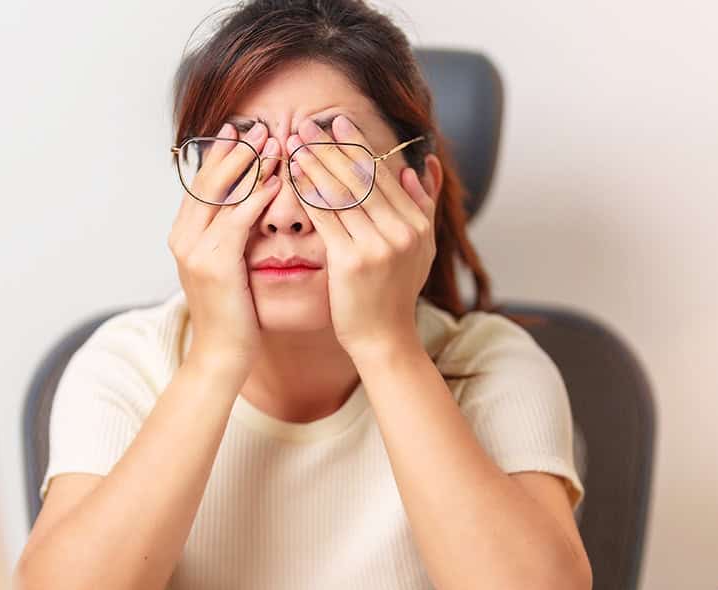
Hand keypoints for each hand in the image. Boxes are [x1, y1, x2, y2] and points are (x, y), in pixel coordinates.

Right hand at [167, 122, 281, 378]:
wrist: (221, 356)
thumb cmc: (233, 315)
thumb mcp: (226, 268)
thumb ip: (229, 236)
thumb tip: (248, 206)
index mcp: (183, 235)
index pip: (202, 183)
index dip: (221, 154)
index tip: (239, 129)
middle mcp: (183, 237)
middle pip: (208, 180)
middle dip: (234, 150)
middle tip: (258, 124)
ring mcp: (195, 250)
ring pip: (222, 195)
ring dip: (249, 165)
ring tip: (272, 141)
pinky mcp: (214, 264)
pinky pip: (238, 221)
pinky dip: (256, 198)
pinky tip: (276, 181)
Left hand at [287, 115, 438, 362]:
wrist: (384, 338)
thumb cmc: (396, 293)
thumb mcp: (422, 248)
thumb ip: (424, 205)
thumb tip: (421, 166)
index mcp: (417, 224)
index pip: (384, 174)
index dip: (358, 145)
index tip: (338, 122)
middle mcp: (401, 232)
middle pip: (361, 177)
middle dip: (332, 146)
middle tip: (308, 122)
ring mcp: (377, 246)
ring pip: (342, 193)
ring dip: (316, 162)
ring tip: (296, 141)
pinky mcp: (350, 261)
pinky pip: (326, 217)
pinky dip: (308, 192)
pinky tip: (293, 175)